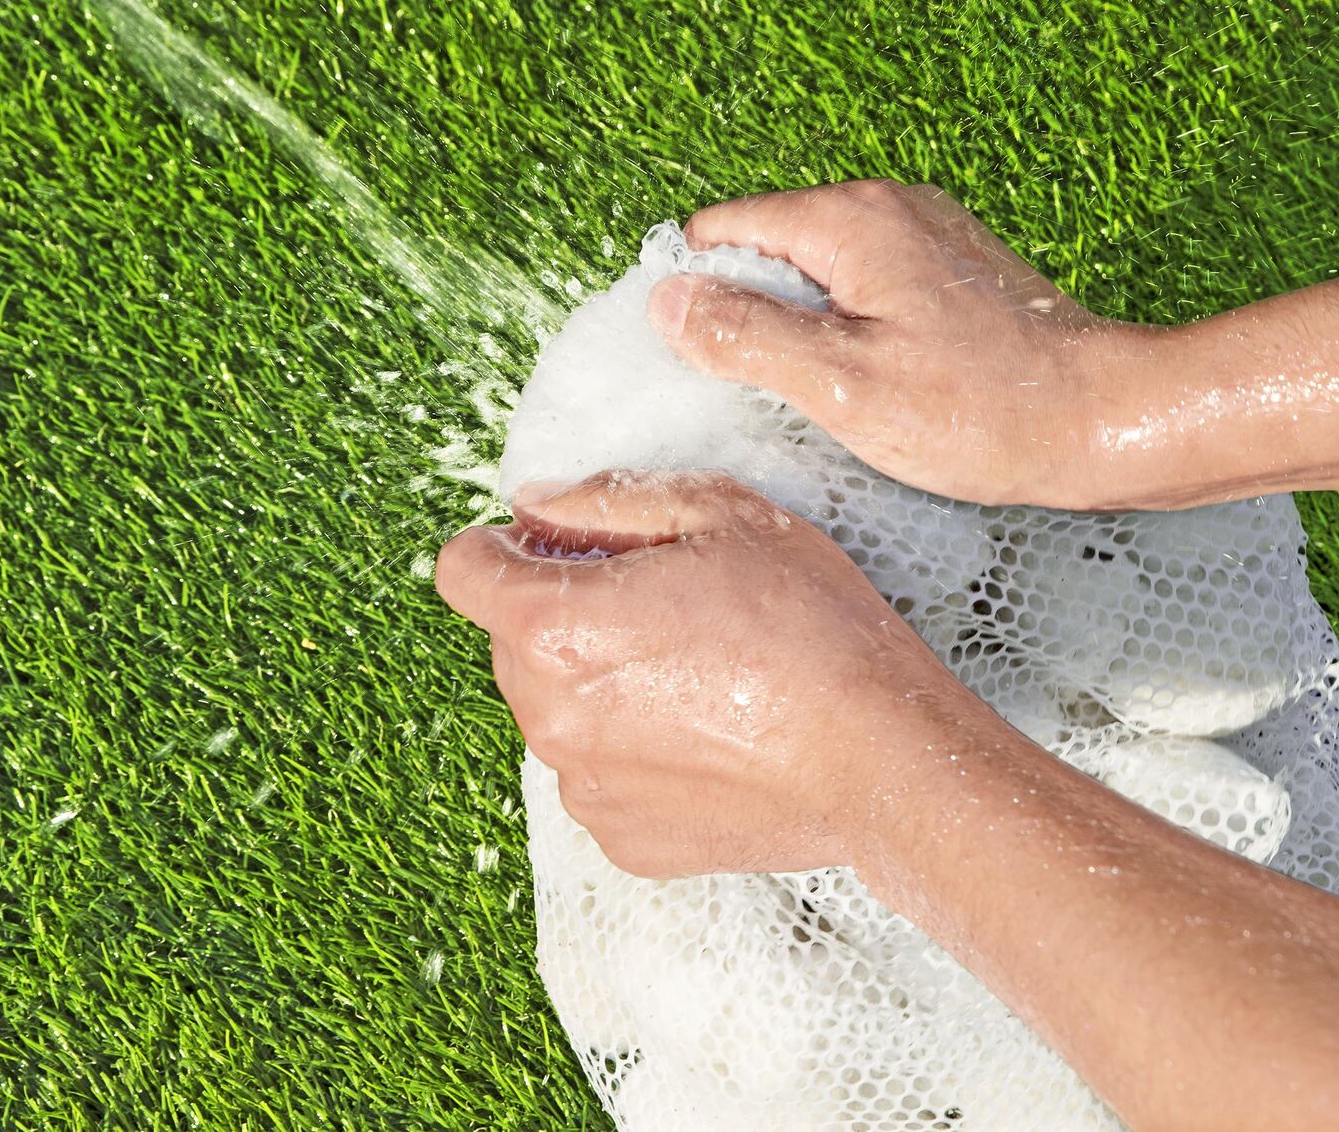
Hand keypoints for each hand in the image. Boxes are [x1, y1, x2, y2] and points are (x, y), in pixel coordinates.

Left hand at [435, 469, 998, 877]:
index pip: (461, 570)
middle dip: (561, 612)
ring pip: (556, 709)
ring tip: (696, 675)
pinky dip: (635, 750)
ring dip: (599, 683)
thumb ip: (606, 500)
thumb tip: (533, 506)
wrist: (878, 756)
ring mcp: (583, 787)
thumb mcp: (722, 513)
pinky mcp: (622, 838)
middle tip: (660, 606)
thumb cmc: (811, 626)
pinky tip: (709, 733)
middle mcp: (549, 714)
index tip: (564, 549)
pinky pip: (600, 774)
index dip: (507, 546)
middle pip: (509, 642)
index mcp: (556, 625)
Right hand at [647, 180, 1142, 507]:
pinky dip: (853, 332)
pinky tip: (875, 389)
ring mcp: (926, 235)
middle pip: (770, 248)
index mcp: (850, 220)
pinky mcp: (953, 271)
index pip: (721, 230)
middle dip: (752, 315)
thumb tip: (668, 303)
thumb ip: (745, 337)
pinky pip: (869, 288)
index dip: (695, 295)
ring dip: (806, 330)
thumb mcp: (841, 385)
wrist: (1104, 418)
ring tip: (828, 397)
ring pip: (820, 273)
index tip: (701, 362)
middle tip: (768, 392)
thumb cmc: (982, 411)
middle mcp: (888, 206)